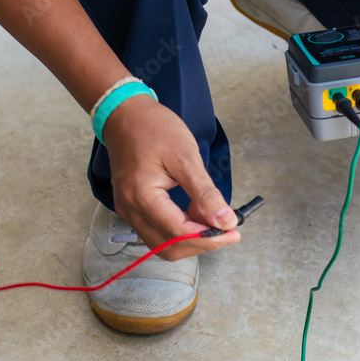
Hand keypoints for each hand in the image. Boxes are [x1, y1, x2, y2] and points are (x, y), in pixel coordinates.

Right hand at [100, 94, 239, 260]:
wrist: (126, 114)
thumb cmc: (154, 129)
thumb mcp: (186, 157)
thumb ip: (205, 193)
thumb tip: (225, 221)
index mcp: (141, 197)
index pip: (178, 232)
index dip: (208, 237)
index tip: (233, 231)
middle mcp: (130, 209)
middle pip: (168, 246)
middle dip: (201, 243)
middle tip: (228, 230)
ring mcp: (128, 210)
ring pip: (161, 244)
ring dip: (190, 239)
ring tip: (214, 221)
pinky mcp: (131, 207)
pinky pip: (156, 231)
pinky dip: (178, 230)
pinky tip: (196, 215)